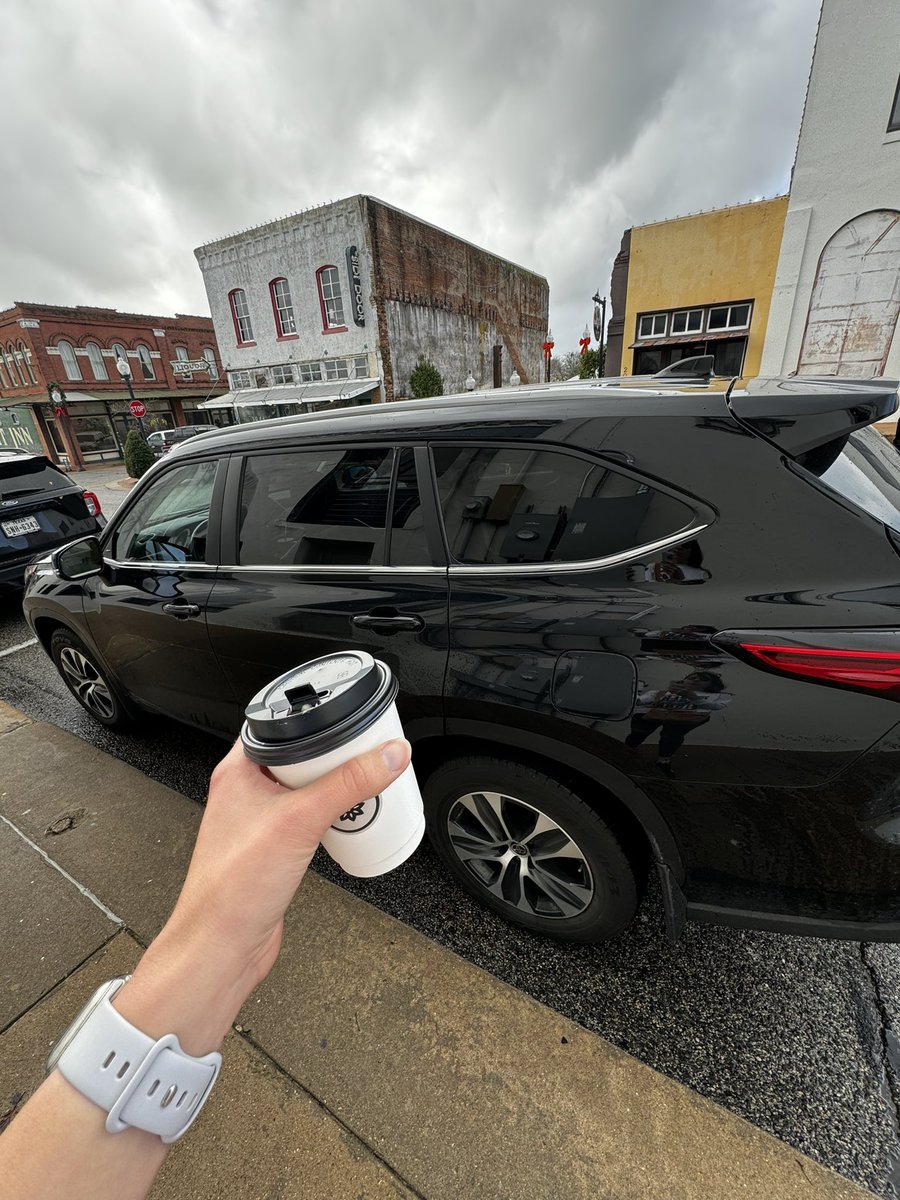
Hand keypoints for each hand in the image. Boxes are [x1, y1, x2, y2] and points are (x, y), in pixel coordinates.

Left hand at [114, 737, 411, 1053]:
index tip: (352, 717)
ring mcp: (261, 821)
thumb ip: (347, 784)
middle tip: (368, 752)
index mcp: (239, 770)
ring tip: (366, 785)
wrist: (221, 946)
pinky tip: (349, 822)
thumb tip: (387, 754)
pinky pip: (311, 819)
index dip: (316, 715)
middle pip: (302, 755)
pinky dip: (333, 816)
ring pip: (308, 788)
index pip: (281, 724)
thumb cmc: (230, 888)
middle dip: (337, 754)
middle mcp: (247, 791)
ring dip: (337, 787)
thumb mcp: (299, 821)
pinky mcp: (275, 848)